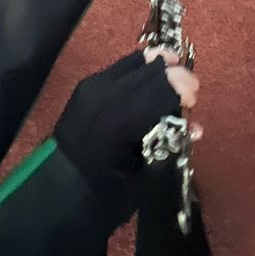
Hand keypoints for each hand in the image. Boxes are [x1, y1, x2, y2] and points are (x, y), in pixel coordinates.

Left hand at [54, 50, 198, 187]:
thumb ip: (167, 145)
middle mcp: (105, 96)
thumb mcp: (142, 176)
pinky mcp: (87, 84)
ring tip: (175, 77)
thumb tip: (194, 128)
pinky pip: (121, 67)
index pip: (159, 89)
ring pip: (135, 62)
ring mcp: (93, 87)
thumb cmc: (105, 193)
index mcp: (120, 122)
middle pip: (150, 71)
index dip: (181, 89)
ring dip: (158, 68)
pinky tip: (151, 77)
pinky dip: (140, 69)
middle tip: (191, 91)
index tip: (194, 99)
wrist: (60, 190)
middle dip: (175, 76)